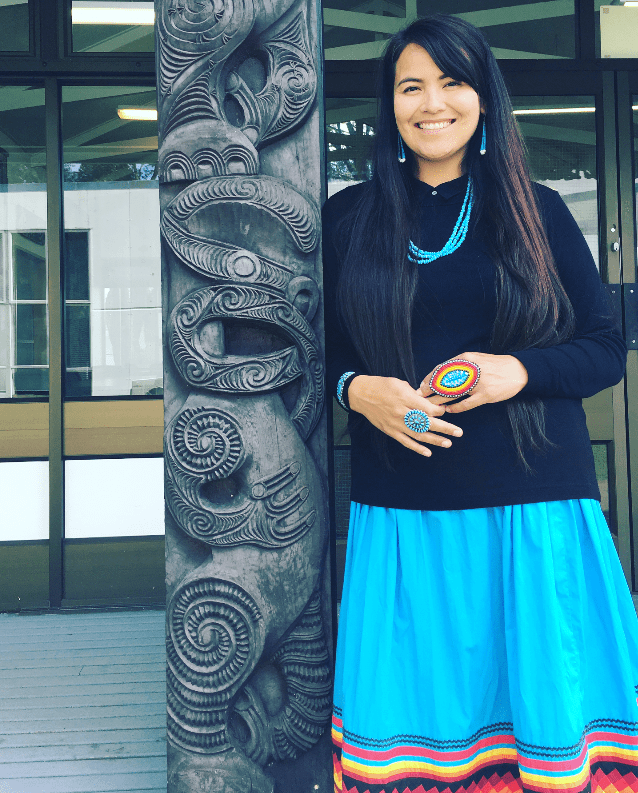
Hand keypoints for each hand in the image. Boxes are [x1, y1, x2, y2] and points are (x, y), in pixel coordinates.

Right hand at [347, 375, 462, 456]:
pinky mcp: (390, 431)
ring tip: (448, 443)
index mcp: (404, 398)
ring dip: (434, 440)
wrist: (360, 394)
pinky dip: (417, 448)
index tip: (447, 411)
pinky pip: (405, 441)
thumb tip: (429, 402)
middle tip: (459, 432)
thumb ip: (415, 394)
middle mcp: (400, 412)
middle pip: (426, 423)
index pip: (427, 408)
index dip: (440, 411)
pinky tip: (428, 453)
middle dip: (445, 428)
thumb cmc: (381, 385)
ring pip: (418, 434)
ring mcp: (395, 424)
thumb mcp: (399, 383)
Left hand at [418, 353, 527, 413]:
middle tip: (419, 398)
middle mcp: (471, 370)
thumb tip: (441, 374)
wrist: (518, 370)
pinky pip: (466, 404)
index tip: (421, 386)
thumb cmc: (495, 365)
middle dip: (429, 391)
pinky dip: (455, 408)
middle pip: (444, 382)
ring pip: (452, 394)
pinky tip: (448, 410)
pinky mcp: (485, 395)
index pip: (442, 369)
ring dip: (438, 401)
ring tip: (429, 406)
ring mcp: (478, 384)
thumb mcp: (476, 359)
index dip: (429, 378)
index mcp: (467, 358)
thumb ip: (460, 365)